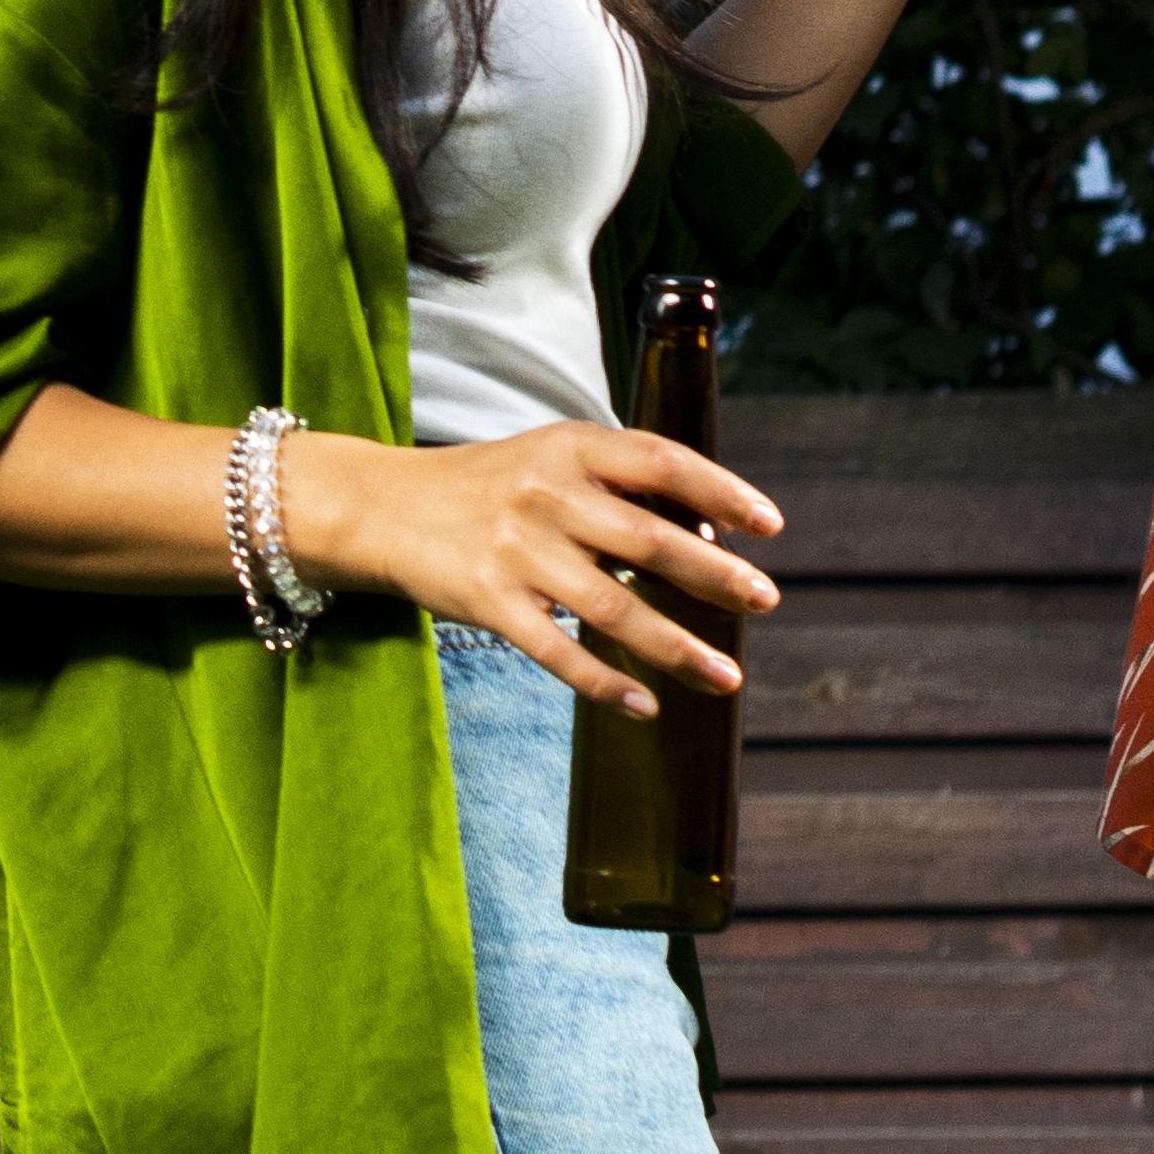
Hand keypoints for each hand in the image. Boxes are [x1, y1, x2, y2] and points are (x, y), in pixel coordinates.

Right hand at [313, 420, 782, 715]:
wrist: (383, 506)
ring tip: (726, 675)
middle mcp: (545, 493)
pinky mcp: (488, 601)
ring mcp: (516, 550)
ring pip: (613, 608)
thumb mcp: (549, 458)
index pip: (661, 461)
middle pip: (650, 539)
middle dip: (716, 575)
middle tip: (766, 600)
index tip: (770, 525)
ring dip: (677, 647)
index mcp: (569, 446)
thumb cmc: (487, 485)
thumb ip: (619, 484)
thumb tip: (709, 535)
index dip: (722, 491)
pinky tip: (645, 707)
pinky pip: (557, 652)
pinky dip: (605, 683)